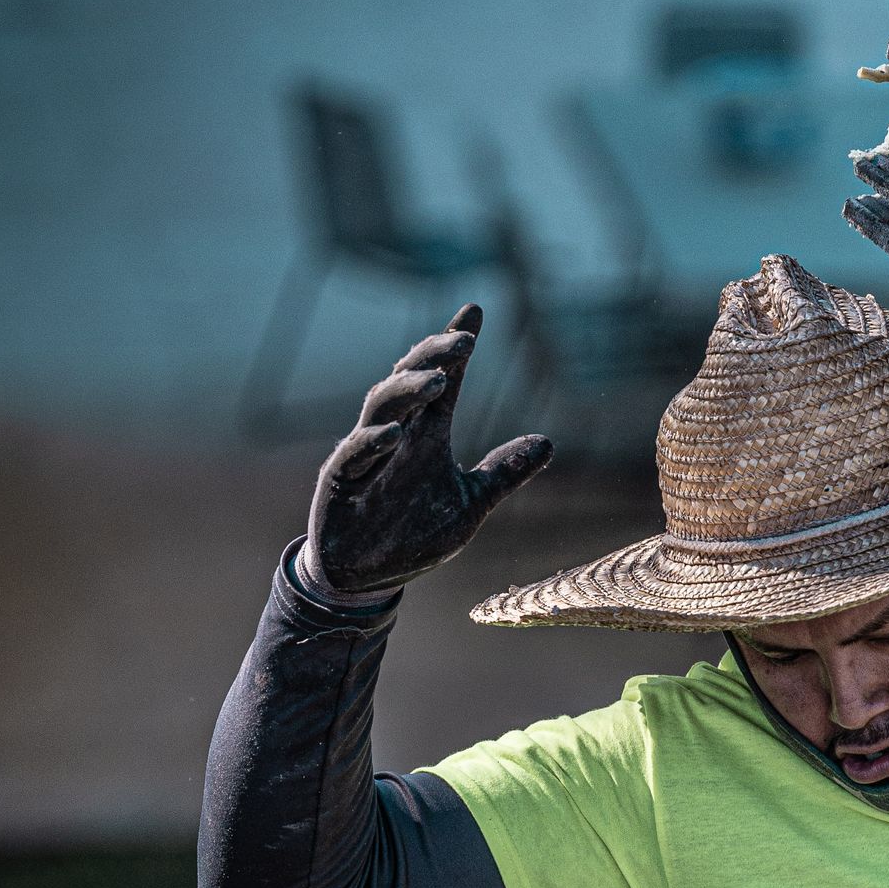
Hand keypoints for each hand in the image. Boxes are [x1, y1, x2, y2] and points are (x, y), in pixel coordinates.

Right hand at [301, 305, 552, 601]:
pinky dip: (373, 442)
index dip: (454, 348)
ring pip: (381, 407)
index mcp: (424, 434)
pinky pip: (354, 456)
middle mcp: (394, 434)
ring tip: (437, 380)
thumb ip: (503, 474)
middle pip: (410, 381)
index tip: (475, 312)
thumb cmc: (413, 533)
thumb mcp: (469, 505)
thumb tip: (548, 442)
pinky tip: (395, 432)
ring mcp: (364, 455)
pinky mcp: (339, 482)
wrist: (366, 575)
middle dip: (433, 357)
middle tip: (463, 344)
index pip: (443, 382)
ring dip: (407, 390)